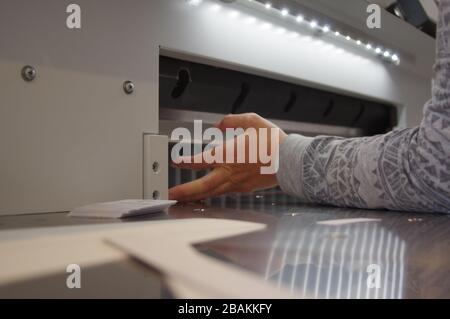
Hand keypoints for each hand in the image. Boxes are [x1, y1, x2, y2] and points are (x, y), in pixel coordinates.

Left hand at [169, 113, 287, 201]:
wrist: (291, 161)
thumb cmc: (273, 142)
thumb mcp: (253, 121)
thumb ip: (232, 121)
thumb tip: (219, 123)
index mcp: (229, 155)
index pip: (201, 160)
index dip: (186, 161)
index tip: (175, 161)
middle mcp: (230, 172)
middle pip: (202, 186)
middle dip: (185, 191)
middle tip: (170, 194)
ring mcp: (237, 183)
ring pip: (212, 193)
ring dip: (195, 196)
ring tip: (183, 199)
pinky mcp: (244, 189)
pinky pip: (224, 193)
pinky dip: (212, 195)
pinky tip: (208, 194)